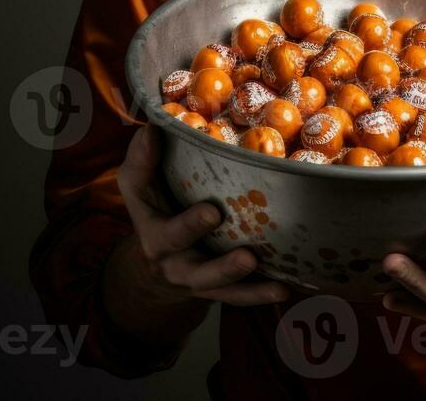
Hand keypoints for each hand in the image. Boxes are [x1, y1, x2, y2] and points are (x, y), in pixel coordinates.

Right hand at [106, 123, 289, 342]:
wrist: (154, 259)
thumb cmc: (153, 206)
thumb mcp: (138, 185)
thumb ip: (142, 161)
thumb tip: (152, 129)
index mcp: (157, 237)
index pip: (168, 233)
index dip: (189, 226)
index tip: (212, 213)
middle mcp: (177, 264)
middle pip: (198, 272)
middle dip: (221, 267)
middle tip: (246, 255)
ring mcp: (200, 280)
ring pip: (222, 289)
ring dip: (248, 285)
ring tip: (276, 280)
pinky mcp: (220, 289)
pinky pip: (240, 295)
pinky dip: (261, 293)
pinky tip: (286, 288)